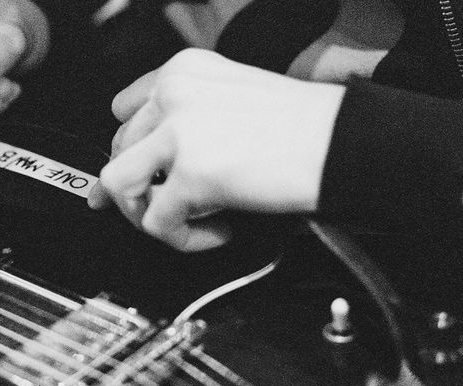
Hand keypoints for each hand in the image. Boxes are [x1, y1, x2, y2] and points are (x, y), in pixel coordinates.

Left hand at [88, 49, 345, 251]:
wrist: (344, 143)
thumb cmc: (306, 130)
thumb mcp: (234, 103)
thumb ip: (187, 125)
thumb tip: (142, 171)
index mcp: (184, 71)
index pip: (124, 110)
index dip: (132, 150)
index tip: (139, 176)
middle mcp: (174, 93)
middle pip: (118, 150)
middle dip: (144, 188)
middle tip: (182, 207)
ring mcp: (178, 130)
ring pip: (118, 184)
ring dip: (147, 213)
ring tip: (188, 219)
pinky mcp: (190, 173)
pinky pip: (156, 223)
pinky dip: (184, 238)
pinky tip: (219, 230)